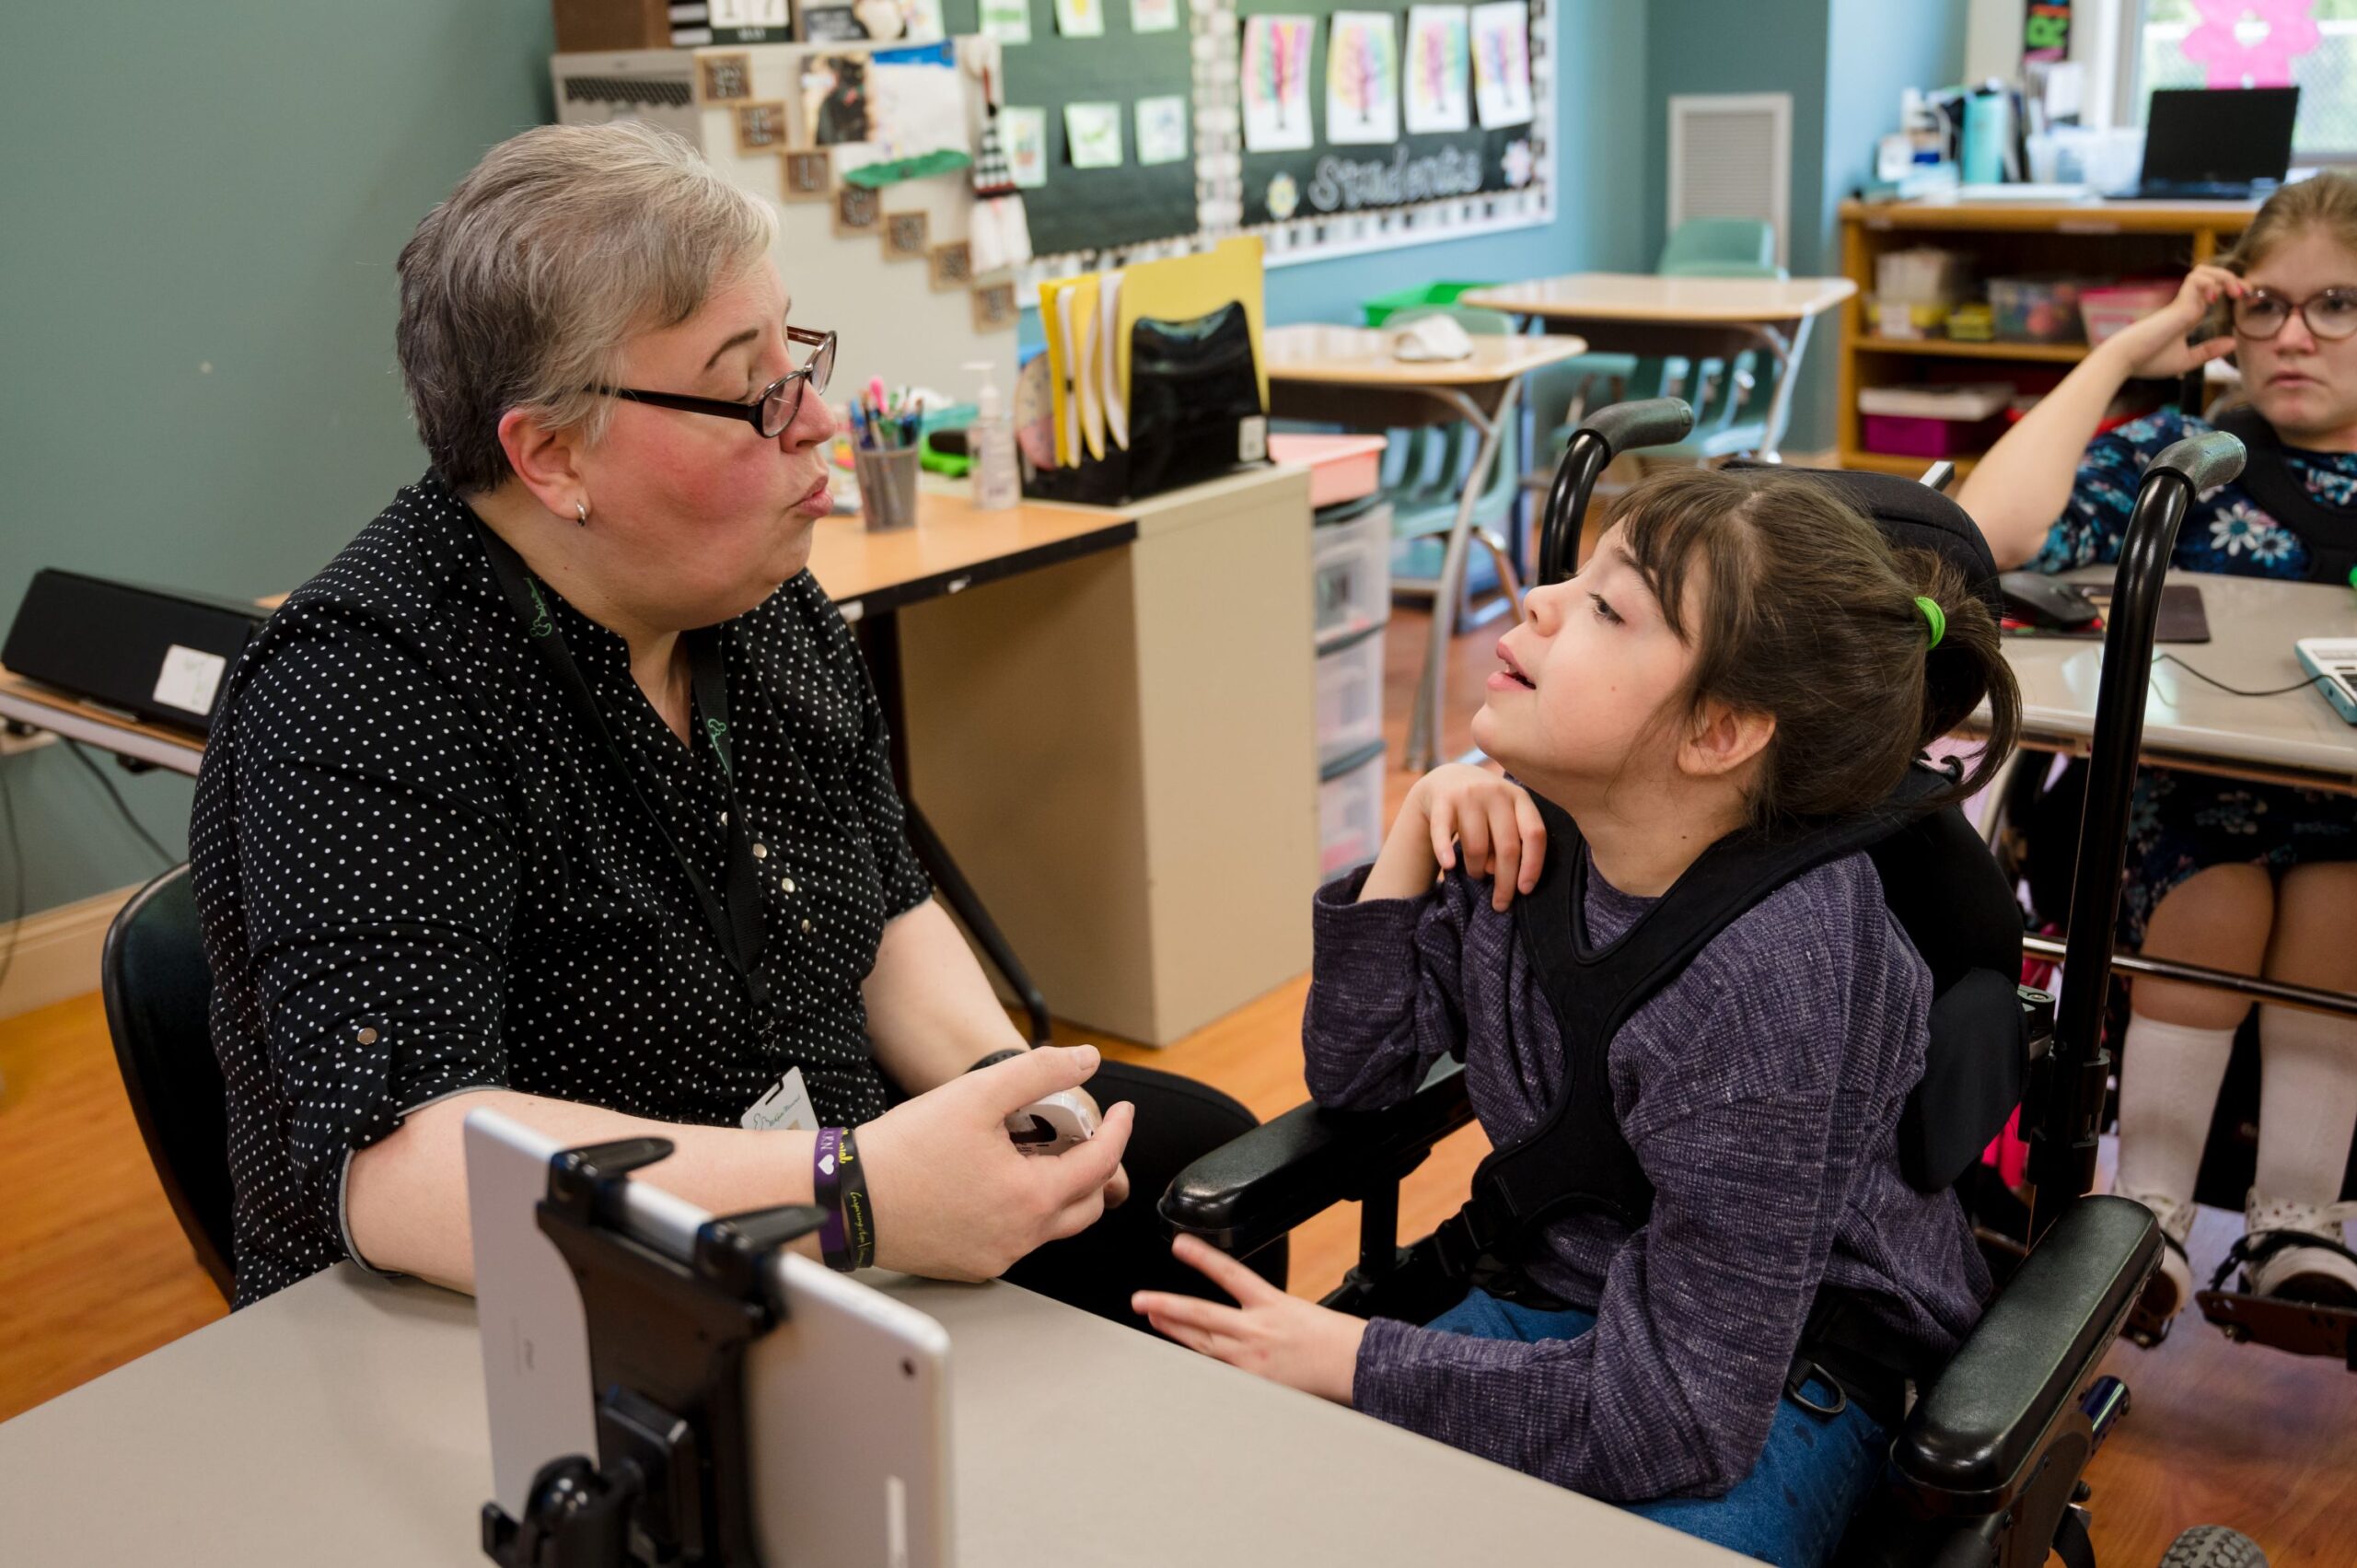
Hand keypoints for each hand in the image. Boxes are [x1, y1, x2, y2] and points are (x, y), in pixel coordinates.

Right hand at [859, 1045, 1134, 1280]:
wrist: (845, 1198)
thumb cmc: (905, 1151)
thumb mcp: (977, 1094)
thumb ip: (1039, 1072)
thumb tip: (1086, 1060)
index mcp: (1032, 1198)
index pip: (1103, 1164)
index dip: (1120, 1131)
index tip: (1123, 1112)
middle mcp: (1020, 1237)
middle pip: (1087, 1204)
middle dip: (1097, 1167)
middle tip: (1081, 1135)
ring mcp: (996, 1256)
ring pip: (1051, 1225)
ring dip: (1059, 1190)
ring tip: (1035, 1153)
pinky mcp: (970, 1265)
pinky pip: (1016, 1238)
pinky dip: (1023, 1210)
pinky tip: (998, 1180)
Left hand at [1132, 1235, 1367, 1404]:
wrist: (1356, 1365)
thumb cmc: (1336, 1338)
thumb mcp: (1299, 1309)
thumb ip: (1266, 1312)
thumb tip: (1245, 1316)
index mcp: (1272, 1304)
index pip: (1229, 1274)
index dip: (1202, 1257)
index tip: (1180, 1245)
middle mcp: (1257, 1329)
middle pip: (1202, 1314)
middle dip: (1167, 1306)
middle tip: (1140, 1299)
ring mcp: (1251, 1358)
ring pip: (1203, 1343)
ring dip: (1175, 1331)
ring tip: (1153, 1318)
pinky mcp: (1255, 1382)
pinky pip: (1220, 1371)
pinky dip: (1202, 1365)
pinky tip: (1184, 1361)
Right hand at [1403, 763, 1546, 910]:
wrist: (1447, 778)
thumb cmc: (1484, 807)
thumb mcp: (1505, 814)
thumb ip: (1512, 840)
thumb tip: (1507, 877)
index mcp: (1519, 797)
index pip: (1534, 834)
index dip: (1532, 865)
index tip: (1525, 890)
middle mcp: (1496, 792)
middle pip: (1507, 847)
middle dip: (1505, 882)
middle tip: (1500, 904)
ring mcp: (1468, 794)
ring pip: (1477, 846)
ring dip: (1477, 870)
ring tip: (1476, 875)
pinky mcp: (1442, 800)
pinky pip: (1444, 833)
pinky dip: (1445, 851)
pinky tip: (1448, 866)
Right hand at [2107, 265, 2243, 381]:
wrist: (2125, 360)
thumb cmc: (2149, 362)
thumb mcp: (2186, 360)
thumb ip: (2208, 351)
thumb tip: (2234, 341)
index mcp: (2187, 315)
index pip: (2212, 291)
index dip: (2230, 289)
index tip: (2244, 300)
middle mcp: (2185, 304)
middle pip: (2210, 274)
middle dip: (2232, 278)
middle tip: (2245, 293)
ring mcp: (2181, 302)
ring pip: (2204, 271)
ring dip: (2225, 276)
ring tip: (2235, 293)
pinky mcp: (2177, 303)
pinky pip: (2197, 279)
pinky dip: (2211, 283)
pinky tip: (2214, 300)